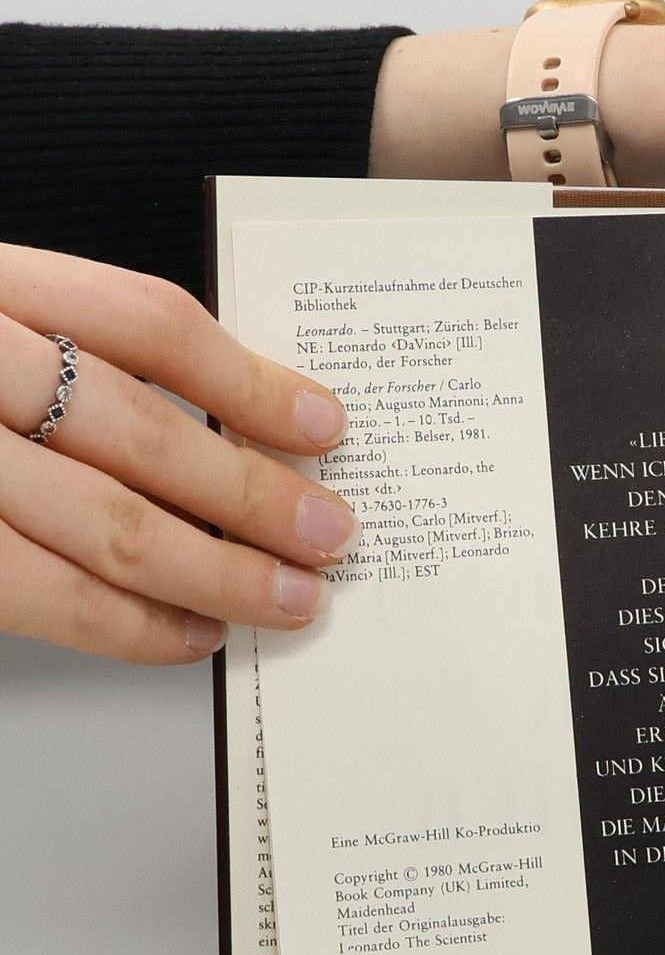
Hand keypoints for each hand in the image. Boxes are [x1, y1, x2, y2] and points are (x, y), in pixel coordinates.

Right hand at [0, 245, 356, 663]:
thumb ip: (73, 354)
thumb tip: (230, 430)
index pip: (143, 320)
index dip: (250, 379)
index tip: (324, 424)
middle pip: (138, 428)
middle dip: (253, 495)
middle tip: (329, 533)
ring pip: (103, 520)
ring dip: (216, 573)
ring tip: (285, 599)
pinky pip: (45, 595)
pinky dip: (133, 625)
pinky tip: (189, 634)